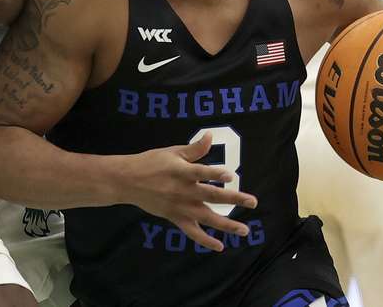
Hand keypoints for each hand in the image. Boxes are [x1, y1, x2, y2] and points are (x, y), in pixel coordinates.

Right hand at [126, 132, 258, 252]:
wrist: (129, 181)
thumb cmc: (152, 162)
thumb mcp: (172, 152)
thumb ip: (193, 149)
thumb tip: (210, 136)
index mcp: (183, 172)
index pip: (202, 172)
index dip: (216, 174)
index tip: (231, 175)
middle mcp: (184, 191)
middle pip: (212, 197)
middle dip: (234, 199)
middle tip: (252, 202)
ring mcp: (181, 207)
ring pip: (207, 218)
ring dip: (227, 225)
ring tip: (244, 230)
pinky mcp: (176, 218)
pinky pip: (193, 232)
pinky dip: (206, 241)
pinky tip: (220, 246)